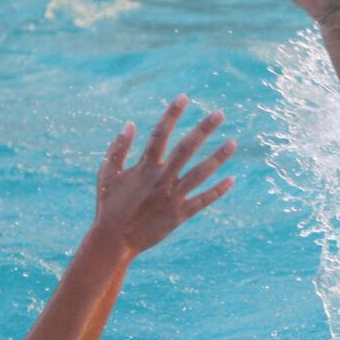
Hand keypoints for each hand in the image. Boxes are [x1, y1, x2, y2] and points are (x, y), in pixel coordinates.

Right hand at [95, 96, 235, 254]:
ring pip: (199, 174)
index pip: (159, 134)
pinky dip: (217, 191)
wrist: (113, 241)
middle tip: (219, 114)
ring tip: (233, 142)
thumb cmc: (108, 206)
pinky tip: (232, 180)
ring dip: (217, 158)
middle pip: (185, 149)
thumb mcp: (107, 174)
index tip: (184, 97)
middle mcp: (161, 179)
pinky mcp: (179, 216)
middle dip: (203, 130)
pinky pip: (202, 201)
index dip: (171, 114)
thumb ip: (118, 148)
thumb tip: (130, 124)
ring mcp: (172, 198)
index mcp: (144, 168)